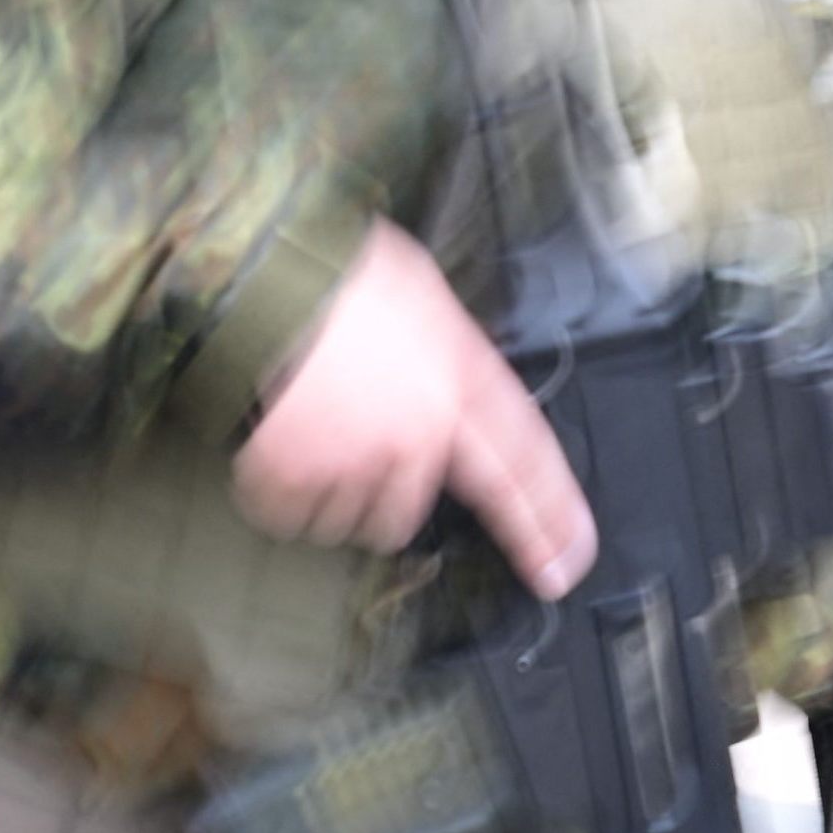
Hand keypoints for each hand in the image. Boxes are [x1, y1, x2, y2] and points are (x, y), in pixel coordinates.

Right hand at [233, 221, 596, 596]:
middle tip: (403, 496)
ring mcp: (359, 458)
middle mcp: (421, 432)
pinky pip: (291, 518)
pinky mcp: (298, 475)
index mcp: (461, 380)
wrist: (264, 271)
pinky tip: (273, 455)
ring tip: (309, 436)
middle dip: (398, 507)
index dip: (548, 516)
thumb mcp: (426, 300)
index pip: (523, 462)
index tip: (569, 561)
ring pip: (352, 522)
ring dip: (331, 498)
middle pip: (413, 512)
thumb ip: (450, 361)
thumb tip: (456, 400)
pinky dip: (277, 498)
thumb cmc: (342, 273)